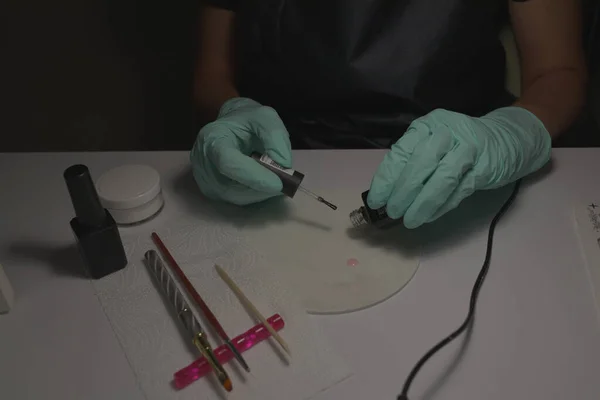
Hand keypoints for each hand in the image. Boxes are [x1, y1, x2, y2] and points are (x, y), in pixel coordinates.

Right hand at [190, 97, 291, 204]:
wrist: (232, 126)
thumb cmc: (247, 120)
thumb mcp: (265, 118)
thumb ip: (275, 137)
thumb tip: (284, 166)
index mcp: (211, 138)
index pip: (228, 163)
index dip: (253, 176)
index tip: (279, 183)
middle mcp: (202, 162)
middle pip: (231, 187)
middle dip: (261, 188)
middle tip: (283, 183)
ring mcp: (205, 180)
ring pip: (235, 197)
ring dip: (260, 193)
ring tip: (275, 180)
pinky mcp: (212, 191)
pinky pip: (235, 199)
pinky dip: (254, 195)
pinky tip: (264, 184)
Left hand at [367, 107, 551, 227]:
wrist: (507, 138)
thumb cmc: (459, 144)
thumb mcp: (433, 142)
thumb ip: (412, 161)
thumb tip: (385, 192)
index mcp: (428, 125)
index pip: (401, 151)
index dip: (386, 178)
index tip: (376, 200)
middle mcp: (447, 132)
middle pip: (420, 164)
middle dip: (402, 192)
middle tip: (392, 211)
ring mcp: (469, 149)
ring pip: (441, 179)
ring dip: (422, 203)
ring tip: (409, 220)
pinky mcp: (485, 168)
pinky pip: (459, 191)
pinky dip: (441, 206)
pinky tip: (428, 216)